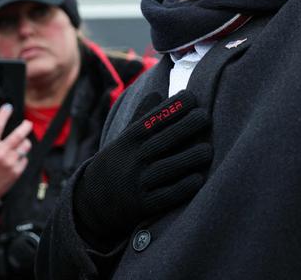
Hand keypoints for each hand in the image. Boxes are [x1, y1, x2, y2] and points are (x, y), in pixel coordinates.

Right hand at [0, 104, 32, 205]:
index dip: (3, 114)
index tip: (8, 107)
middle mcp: (0, 154)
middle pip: (18, 135)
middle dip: (25, 126)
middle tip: (27, 123)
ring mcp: (10, 163)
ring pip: (25, 145)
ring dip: (24, 143)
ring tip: (19, 145)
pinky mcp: (17, 170)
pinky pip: (25, 158)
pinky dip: (22, 156)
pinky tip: (15, 159)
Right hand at [74, 90, 212, 243]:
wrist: (91, 204)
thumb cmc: (117, 164)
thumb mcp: (122, 141)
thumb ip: (141, 118)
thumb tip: (158, 92)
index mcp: (127, 141)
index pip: (151, 121)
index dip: (171, 108)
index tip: (191, 97)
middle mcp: (131, 160)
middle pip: (161, 141)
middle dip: (185, 127)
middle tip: (206, 116)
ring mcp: (136, 184)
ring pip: (166, 168)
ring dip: (189, 158)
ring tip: (208, 150)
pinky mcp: (142, 207)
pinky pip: (165, 196)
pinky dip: (182, 187)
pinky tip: (198, 179)